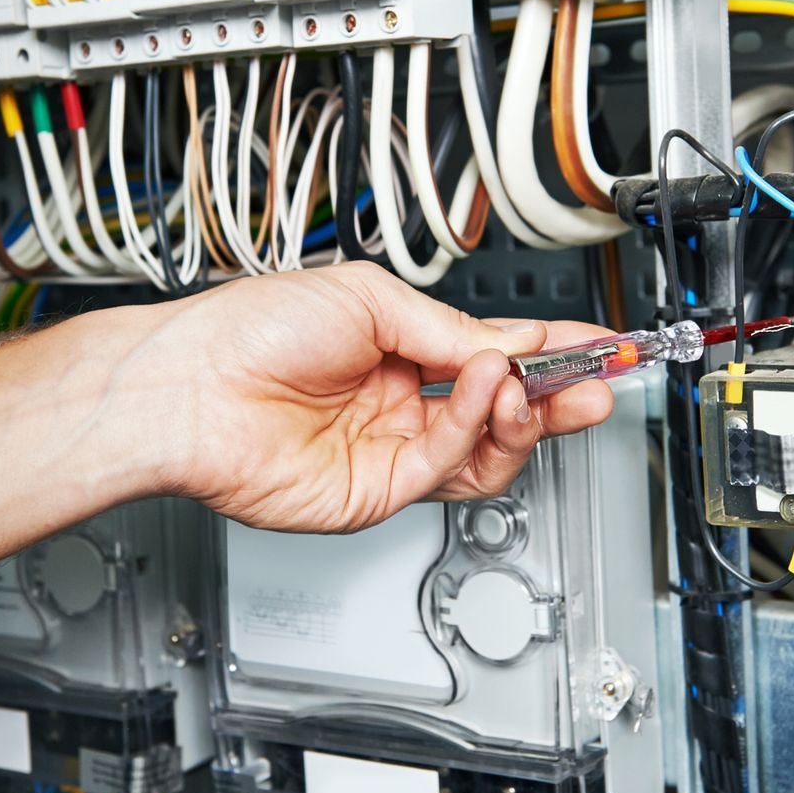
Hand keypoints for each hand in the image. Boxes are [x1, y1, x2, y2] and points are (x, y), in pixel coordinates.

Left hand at [116, 262, 614, 532]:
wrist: (191, 385)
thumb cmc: (249, 330)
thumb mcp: (369, 300)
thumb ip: (450, 330)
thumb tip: (513, 345)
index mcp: (399, 348)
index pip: (496, 355)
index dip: (552, 353)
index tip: (602, 345)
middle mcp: (400, 402)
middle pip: (504, 412)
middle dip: (559, 396)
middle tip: (601, 380)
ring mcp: (389, 450)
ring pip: (487, 450)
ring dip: (522, 414)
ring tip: (528, 382)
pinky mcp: (377, 492)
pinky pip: (448, 466)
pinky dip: (473, 426)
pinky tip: (478, 388)